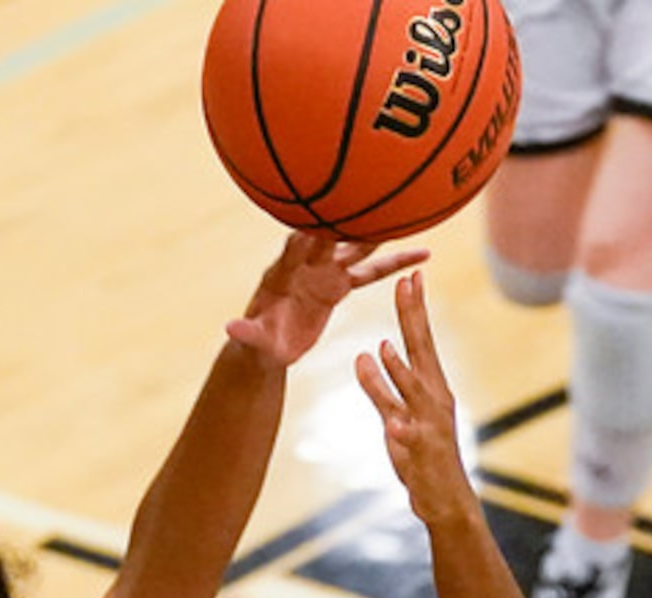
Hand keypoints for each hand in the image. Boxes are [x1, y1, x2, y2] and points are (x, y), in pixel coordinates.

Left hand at [225, 232, 428, 366]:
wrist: (270, 344)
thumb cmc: (258, 340)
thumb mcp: (252, 340)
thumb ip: (245, 332)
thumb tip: (230, 328)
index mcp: (281, 274)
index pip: (293, 251)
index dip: (305, 238)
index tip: (318, 226)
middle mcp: (306, 264)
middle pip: (329, 238)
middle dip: (347, 220)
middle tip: (369, 199)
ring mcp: (325, 271)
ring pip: (355, 249)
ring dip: (378, 234)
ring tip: (408, 216)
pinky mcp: (339, 284)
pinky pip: (370, 273)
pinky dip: (393, 265)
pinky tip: (421, 254)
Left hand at [354, 272, 475, 528]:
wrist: (445, 499)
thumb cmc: (421, 455)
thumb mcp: (394, 414)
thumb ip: (378, 386)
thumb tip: (365, 352)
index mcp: (430, 386)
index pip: (421, 340)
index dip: (414, 309)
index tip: (409, 276)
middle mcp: (434, 398)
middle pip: (421, 351)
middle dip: (413, 318)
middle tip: (407, 283)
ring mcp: (429, 424)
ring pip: (412, 391)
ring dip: (399, 370)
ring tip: (384, 346)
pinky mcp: (421, 451)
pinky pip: (408, 437)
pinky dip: (401, 429)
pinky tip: (393, 425)